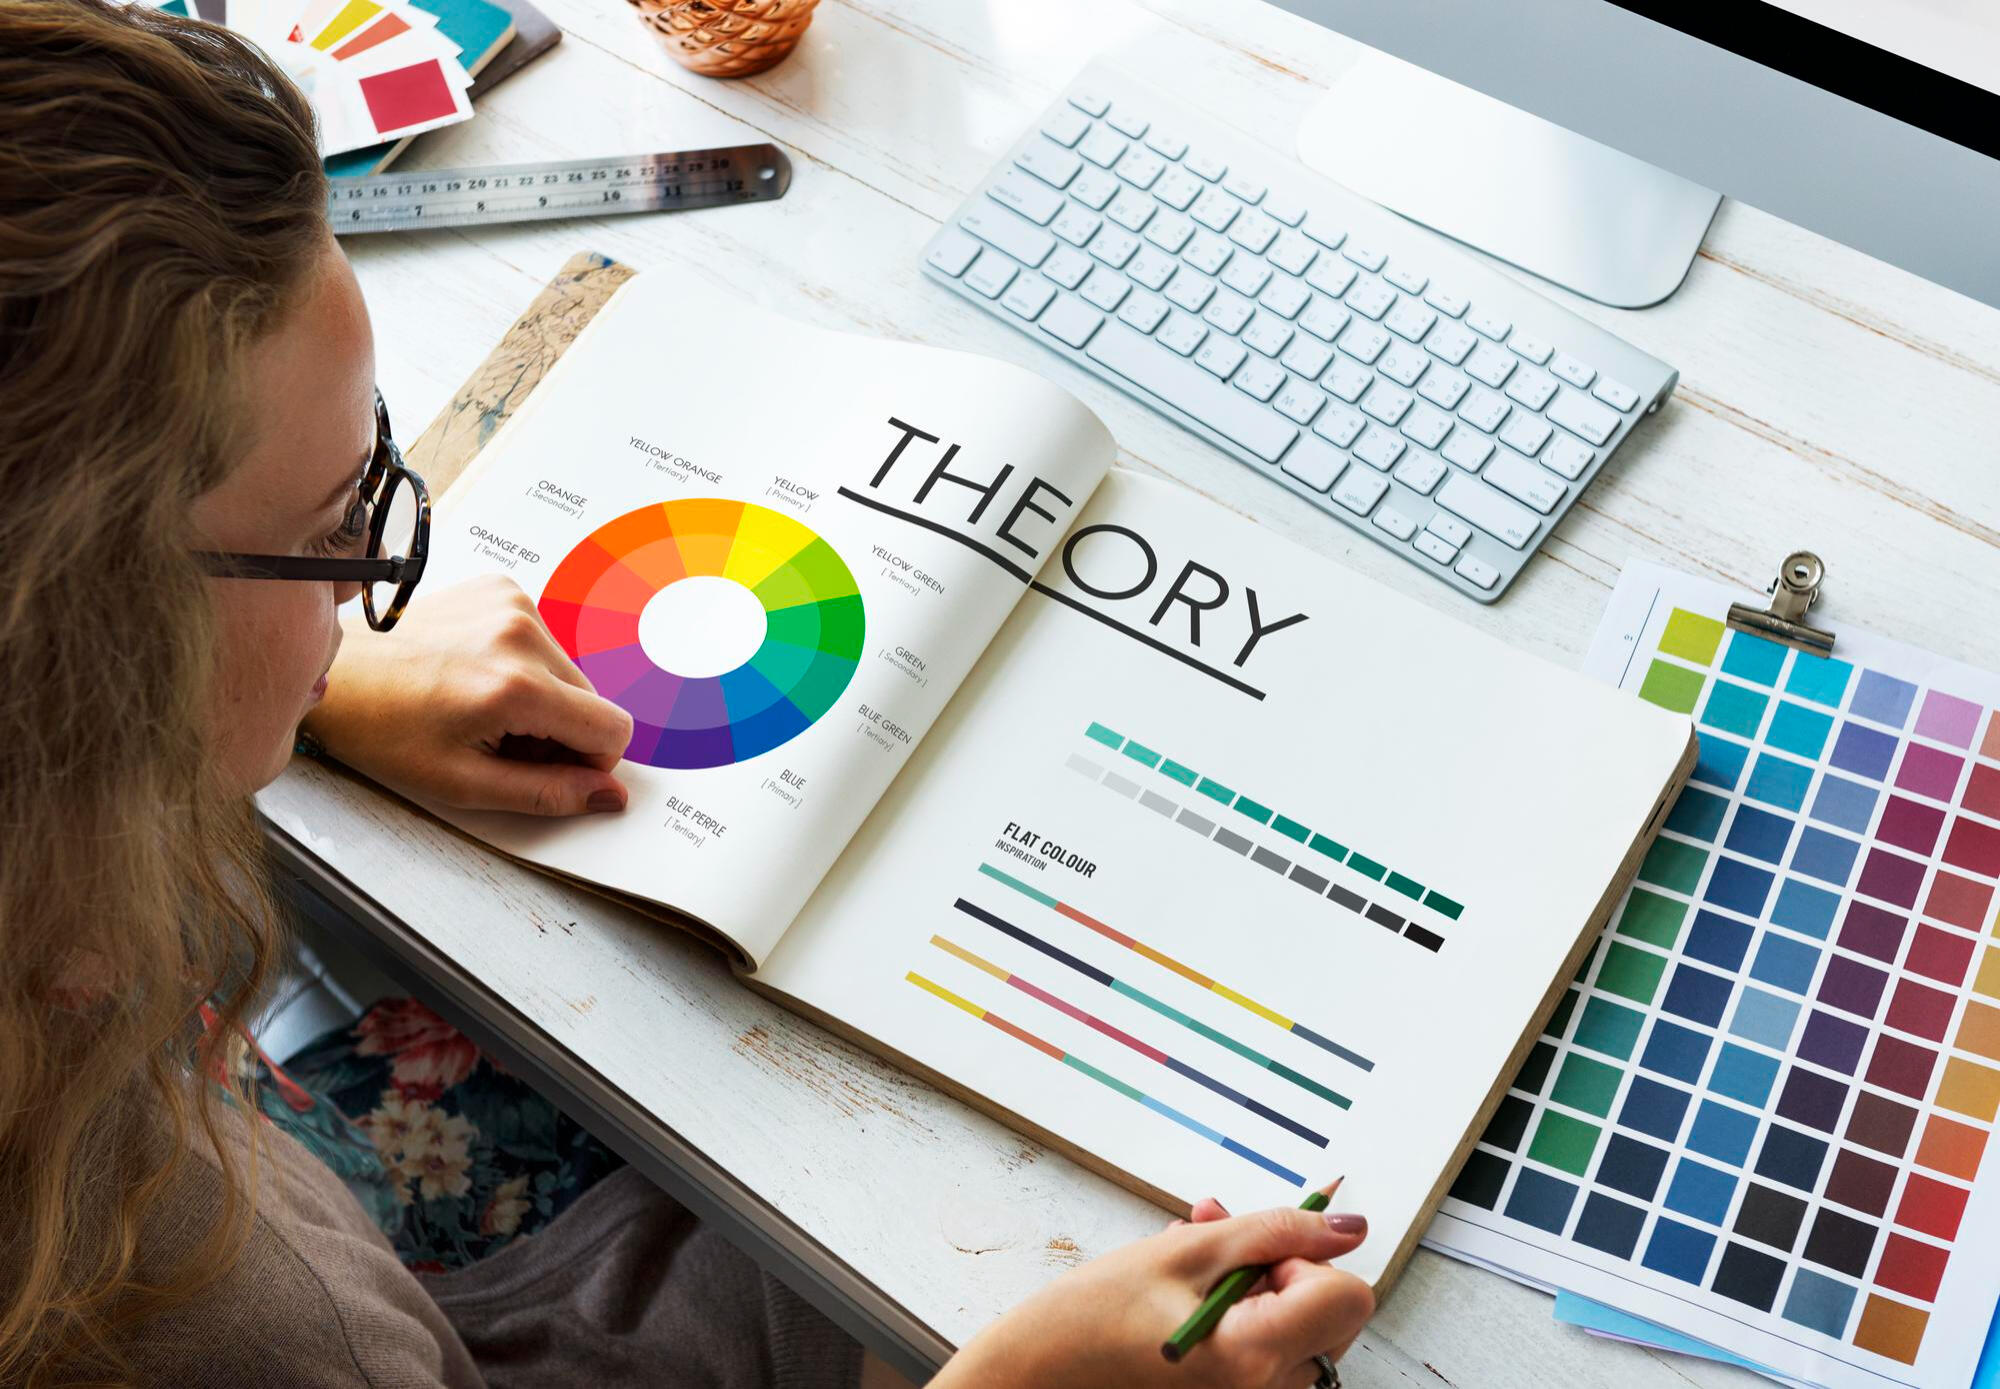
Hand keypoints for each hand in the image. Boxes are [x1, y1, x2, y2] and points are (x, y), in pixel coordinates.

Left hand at [304, 575, 634, 816]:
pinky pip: (545, 640)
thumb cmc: (384, 730)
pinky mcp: (502, 588)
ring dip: (543, 697)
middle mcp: (522, 634)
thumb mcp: (464, 783)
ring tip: (484, 706)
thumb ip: (548, 793)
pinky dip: (524, 664)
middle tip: (501, 741)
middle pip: (593, 700)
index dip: (590, 762)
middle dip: (560, 730)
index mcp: (516, 686)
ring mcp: (513, 603)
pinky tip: (479, 673)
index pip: (612, 729)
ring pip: (570, 671)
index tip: (547, 767)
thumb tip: (609, 795)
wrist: (338, 673)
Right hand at [932, 1196, 1372, 1388]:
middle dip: (1282, 1268)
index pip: (1348, 1297)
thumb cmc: (1091, 1320)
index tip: (1258, 1250)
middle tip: (1219, 1240)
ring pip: (1297, 1328)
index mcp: (1255, 1356)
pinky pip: (1268, 1352)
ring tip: (1192, 1260)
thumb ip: (1274, 1232)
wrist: (1037, 1377)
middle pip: (1330, 1316)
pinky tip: (1192, 1292)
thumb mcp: (1185, 1252)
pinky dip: (1242, 1315)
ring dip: (1256, 1284)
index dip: (1308, 1259)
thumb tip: (1347, 1226)